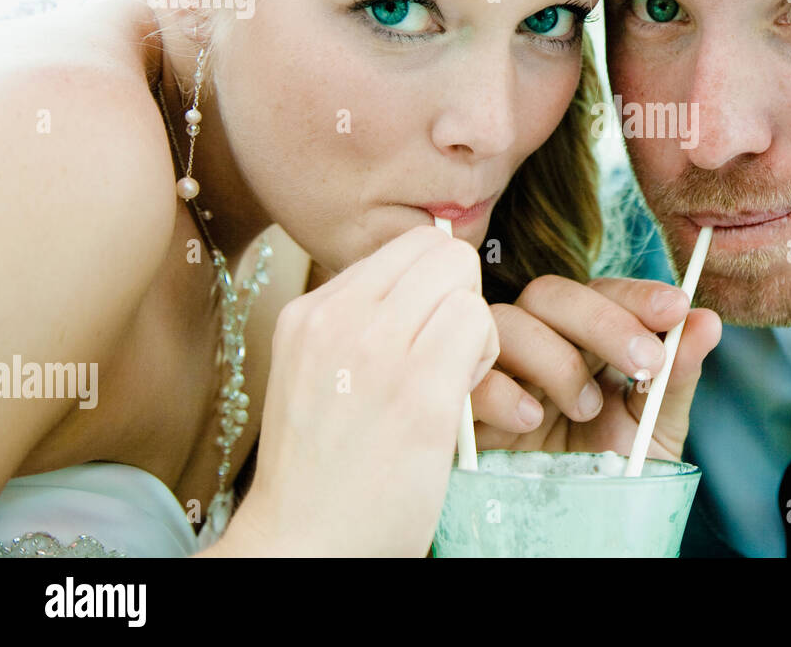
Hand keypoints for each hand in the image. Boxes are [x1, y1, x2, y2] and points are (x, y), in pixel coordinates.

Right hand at [221, 225, 497, 556]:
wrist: (304, 545)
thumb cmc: (324, 469)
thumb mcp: (316, 371)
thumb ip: (360, 322)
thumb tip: (422, 277)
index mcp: (308, 311)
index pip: (404, 245)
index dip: (432, 285)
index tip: (422, 335)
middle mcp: (335, 318)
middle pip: (439, 249)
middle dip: (458, 295)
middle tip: (444, 354)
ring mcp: (374, 351)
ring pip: (462, 278)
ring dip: (474, 328)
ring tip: (449, 381)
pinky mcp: (417, 391)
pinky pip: (479, 322)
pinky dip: (486, 357)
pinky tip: (460, 400)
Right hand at [470, 276, 721, 459]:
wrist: (573, 537)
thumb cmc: (609, 476)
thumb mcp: (654, 431)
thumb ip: (677, 377)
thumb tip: (708, 321)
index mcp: (585, 341)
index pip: (602, 291)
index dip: (636, 293)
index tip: (677, 308)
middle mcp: (538, 345)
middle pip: (550, 293)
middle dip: (602, 320)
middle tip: (645, 362)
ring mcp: (497, 372)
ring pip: (503, 321)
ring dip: (554, 356)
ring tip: (585, 408)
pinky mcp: (462, 409)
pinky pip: (465, 375)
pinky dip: (501, 390)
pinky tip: (532, 420)